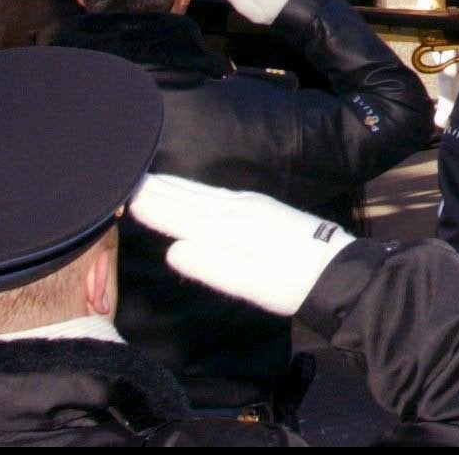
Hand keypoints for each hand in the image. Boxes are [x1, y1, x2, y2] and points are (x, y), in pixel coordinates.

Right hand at [129, 174, 352, 317]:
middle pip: (187, 197)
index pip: (181, 215)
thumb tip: (173, 250)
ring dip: (173, 185)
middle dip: (156, 187)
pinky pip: (215, 194)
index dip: (151, 205)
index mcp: (231, 229)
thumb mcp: (253, 283)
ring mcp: (250, 205)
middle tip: (123, 175)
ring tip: (148, 177)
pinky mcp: (259, 208)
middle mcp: (237, 210)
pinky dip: (195, 190)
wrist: (336, 269)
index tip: (123, 194)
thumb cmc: (292, 283)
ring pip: (201, 193)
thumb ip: (214, 267)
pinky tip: (190, 191)